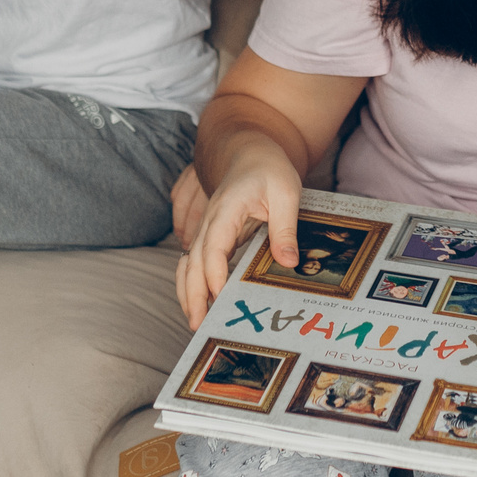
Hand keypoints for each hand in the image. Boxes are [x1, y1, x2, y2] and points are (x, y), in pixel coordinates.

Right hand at [177, 160, 304, 327]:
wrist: (251, 152)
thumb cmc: (269, 169)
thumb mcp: (286, 193)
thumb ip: (284, 228)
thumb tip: (288, 262)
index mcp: (226, 208)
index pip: (214, 245)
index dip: (214, 273)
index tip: (220, 296)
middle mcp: (210, 221)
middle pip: (194, 261)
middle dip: (193, 294)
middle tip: (198, 324)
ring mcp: (207, 228)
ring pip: (188, 263)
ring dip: (187, 292)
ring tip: (195, 321)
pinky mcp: (211, 236)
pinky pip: (195, 262)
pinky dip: (192, 283)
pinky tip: (201, 303)